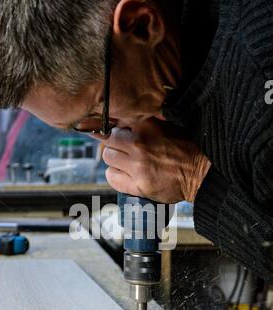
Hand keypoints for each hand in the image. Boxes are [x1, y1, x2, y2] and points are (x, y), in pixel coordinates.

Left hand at [94, 118, 210, 202]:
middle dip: (114, 144)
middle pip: (109, 140)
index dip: (118, 130)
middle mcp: (139, 144)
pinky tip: (124, 175)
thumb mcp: (168, 125)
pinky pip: (113, 178)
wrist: (202, 174)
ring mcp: (138, 166)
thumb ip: (147, 122)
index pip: (116, 124)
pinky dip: (115, 176)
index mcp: (147, 126)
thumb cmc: (188, 149)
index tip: (120, 135)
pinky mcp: (139, 185)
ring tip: (126, 162)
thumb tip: (123, 121)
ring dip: (115, 160)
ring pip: (108, 158)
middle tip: (123, 149)